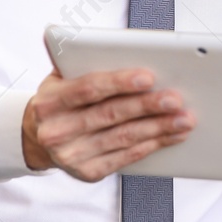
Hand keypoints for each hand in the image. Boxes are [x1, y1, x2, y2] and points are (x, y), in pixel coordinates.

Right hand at [22, 68, 192, 181]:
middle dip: (147, 106)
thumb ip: (85, 64)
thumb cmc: (61, 101)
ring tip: (184, 119)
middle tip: (176, 99)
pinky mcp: (88, 172)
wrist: (37, 139)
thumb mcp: (61, 79)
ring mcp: (71, 155)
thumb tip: (127, 50)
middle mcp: (56, 131)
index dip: (119, 82)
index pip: (88, 88)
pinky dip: (152, 145)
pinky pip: (126, 157)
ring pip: (123, 138)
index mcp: (49, 101)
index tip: (148, 77)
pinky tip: (171, 135)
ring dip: (158, 128)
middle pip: (110, 115)